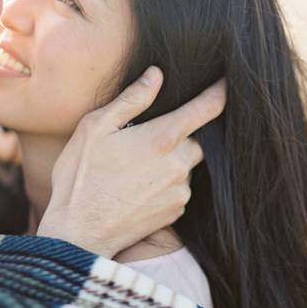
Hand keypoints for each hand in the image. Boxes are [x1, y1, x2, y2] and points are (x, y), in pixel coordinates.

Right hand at [36, 67, 225, 257]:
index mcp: (161, 138)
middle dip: (182, 134)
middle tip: (149, 138)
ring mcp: (180, 191)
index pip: (206, 108)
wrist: (78, 232)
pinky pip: (180, 188)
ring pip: (188, 165)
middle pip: (199, 139)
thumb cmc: (80, 178)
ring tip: (135, 167)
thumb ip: (131, 100)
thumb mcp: (95, 129)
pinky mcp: (175, 211)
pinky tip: (137, 187)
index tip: (228, 81)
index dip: (221, 91)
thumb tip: (156, 75)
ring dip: (171, 160)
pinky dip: (166, 183)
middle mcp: (178, 164)